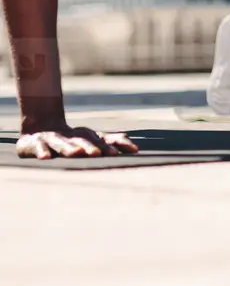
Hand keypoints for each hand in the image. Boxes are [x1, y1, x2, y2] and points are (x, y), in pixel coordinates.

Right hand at [16, 126, 138, 158]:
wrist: (40, 127)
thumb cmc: (72, 138)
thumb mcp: (91, 140)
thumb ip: (111, 142)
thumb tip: (137, 149)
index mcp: (87, 136)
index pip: (104, 139)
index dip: (116, 144)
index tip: (130, 150)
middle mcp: (72, 136)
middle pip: (83, 142)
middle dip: (91, 147)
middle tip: (98, 153)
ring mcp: (54, 139)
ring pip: (62, 144)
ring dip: (69, 148)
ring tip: (76, 153)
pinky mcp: (35, 143)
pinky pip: (39, 148)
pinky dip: (42, 151)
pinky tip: (46, 157)